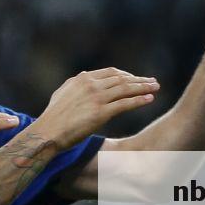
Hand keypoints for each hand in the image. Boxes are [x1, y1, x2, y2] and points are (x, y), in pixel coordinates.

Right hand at [39, 68, 160, 147]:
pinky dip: (139, 100)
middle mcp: (91, 85)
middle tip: (153, 81)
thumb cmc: (54, 116)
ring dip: (143, 87)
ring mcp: (97, 98)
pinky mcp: (101, 113)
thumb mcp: (63, 93)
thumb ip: (76, 84)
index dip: (126, 75)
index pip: (111, 73)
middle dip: (139, 80)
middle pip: (122, 79)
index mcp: (83, 78)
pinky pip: (125, 104)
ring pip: (126, 89)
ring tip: (156, 88)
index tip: (136, 79)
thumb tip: (84, 77)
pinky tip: (149, 99)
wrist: (48, 131)